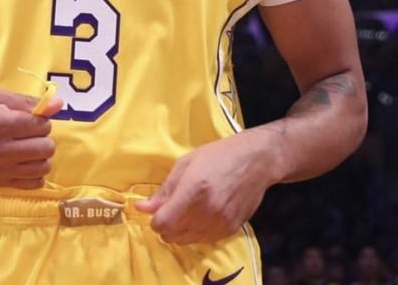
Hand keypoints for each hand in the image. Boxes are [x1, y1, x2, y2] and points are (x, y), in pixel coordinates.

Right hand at [0, 88, 62, 189]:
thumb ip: (26, 101)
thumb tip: (59, 104)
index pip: (40, 125)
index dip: (41, 119)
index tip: (31, 117)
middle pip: (45, 147)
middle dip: (43, 136)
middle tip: (29, 132)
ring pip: (43, 167)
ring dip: (41, 155)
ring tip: (27, 147)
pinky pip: (31, 184)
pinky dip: (35, 173)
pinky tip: (24, 162)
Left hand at [134, 129, 278, 244]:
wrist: (255, 161)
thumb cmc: (218, 155)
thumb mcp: (186, 164)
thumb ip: (164, 189)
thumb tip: (142, 208)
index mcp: (194, 189)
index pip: (163, 222)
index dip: (154, 219)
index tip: (155, 210)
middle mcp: (207, 211)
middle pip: (172, 235)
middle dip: (165, 225)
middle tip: (168, 209)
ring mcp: (220, 223)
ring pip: (186, 241)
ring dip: (179, 230)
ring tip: (184, 211)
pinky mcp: (230, 230)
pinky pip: (203, 241)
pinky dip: (195, 232)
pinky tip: (199, 215)